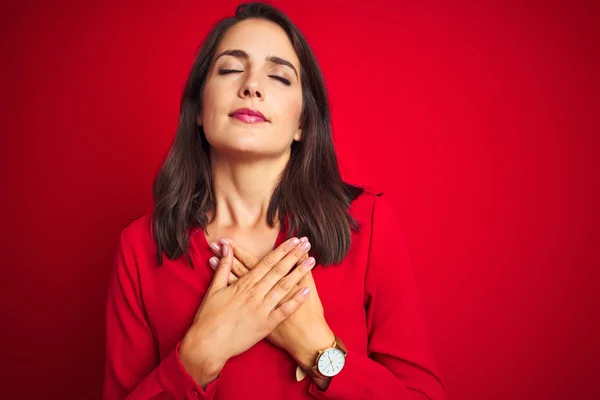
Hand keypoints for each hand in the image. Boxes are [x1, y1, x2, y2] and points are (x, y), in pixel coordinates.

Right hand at [179, 237, 315, 383]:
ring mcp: (262, 309)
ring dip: (299, 273)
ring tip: (311, 261)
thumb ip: (223, 266)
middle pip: (279, 270)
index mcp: (244, 284)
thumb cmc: (208, 317)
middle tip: (307, 243)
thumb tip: (225, 247)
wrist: (208, 344)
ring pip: (284, 287)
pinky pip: (284, 311)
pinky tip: (307, 290)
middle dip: (294, 255)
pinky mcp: (266, 325)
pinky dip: (296, 300)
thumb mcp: (214, 288)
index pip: (267, 262)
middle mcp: (255, 294)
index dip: (282, 250)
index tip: (293, 240)